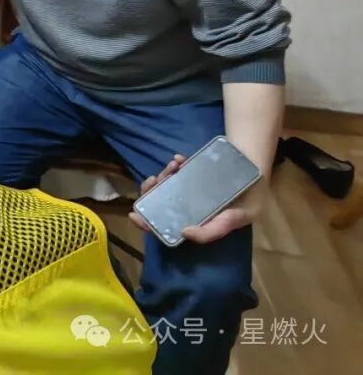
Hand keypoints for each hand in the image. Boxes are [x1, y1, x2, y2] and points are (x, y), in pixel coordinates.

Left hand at [129, 153, 266, 243]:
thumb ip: (212, 231)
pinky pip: (175, 170)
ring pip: (164, 185)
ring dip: (163, 175)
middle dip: (151, 192)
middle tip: (155, 180)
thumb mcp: (236, 218)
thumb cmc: (249, 199)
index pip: (166, 226)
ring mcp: (188, 188)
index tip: (135, 216)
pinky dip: (175, 164)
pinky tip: (180, 159)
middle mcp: (188, 206)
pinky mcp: (190, 173)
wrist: (257, 169)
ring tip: (173, 167)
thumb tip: (184, 233)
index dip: (148, 224)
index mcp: (195, 221)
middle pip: (159, 203)